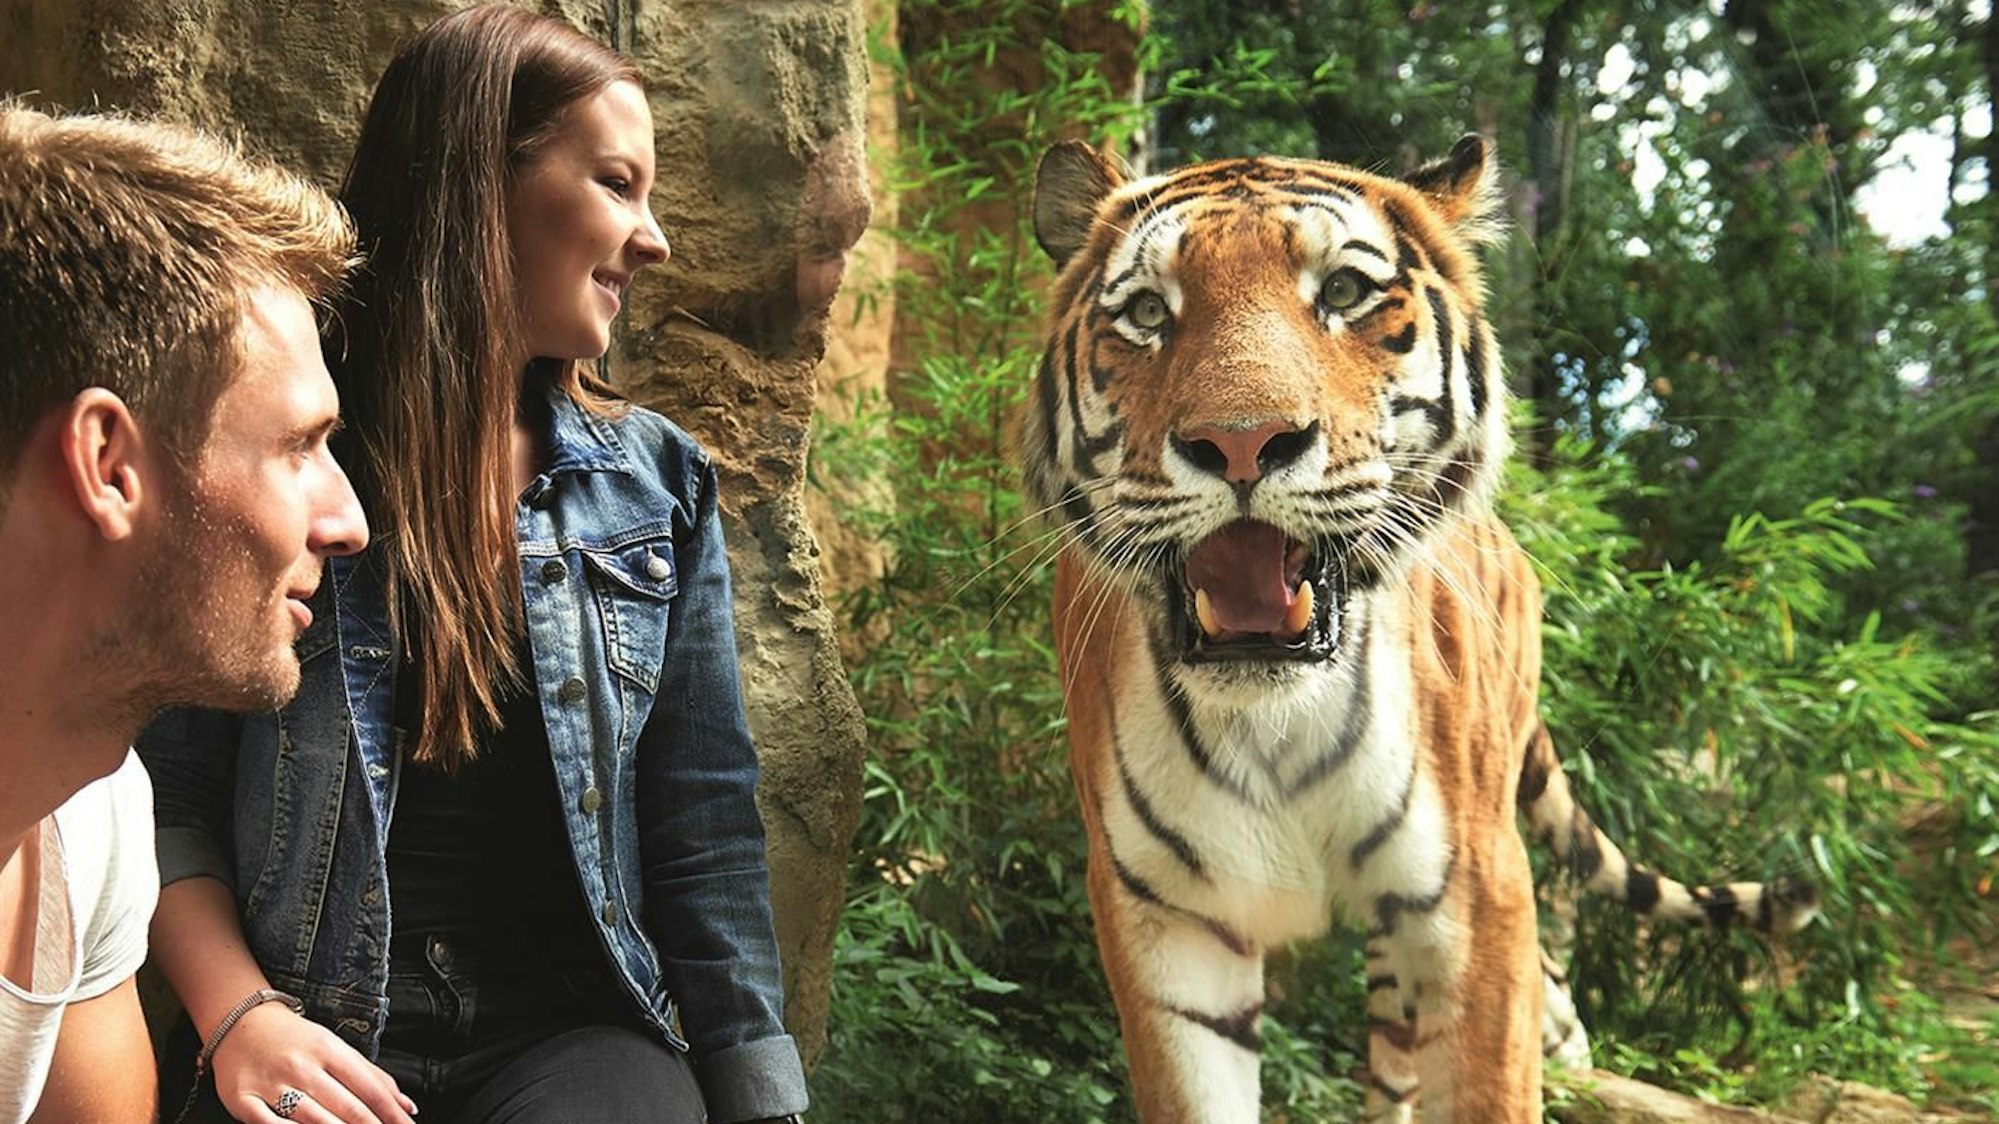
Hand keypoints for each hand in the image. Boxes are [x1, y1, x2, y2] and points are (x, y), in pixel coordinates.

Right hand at [209, 1002, 418, 1123]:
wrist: (240, 1022)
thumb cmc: (295, 1040)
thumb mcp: (335, 1047)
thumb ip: (372, 1077)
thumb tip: (407, 1106)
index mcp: (328, 1050)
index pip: (369, 1087)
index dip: (391, 1113)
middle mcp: (302, 1066)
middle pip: (345, 1106)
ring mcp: (272, 1083)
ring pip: (312, 1118)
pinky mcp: (243, 1099)